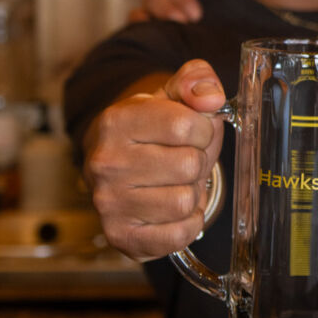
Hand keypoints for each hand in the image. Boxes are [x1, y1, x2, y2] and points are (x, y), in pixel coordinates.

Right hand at [84, 59, 228, 261]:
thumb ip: (196, 81)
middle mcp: (105, 162)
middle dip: (197, 161)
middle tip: (182, 159)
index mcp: (117, 120)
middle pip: (189, 165)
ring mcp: (108, 203)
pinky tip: (171, 209)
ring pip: (186, 201)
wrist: (117, 165)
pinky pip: (179, 234)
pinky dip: (187, 223)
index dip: (204, 130)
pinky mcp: (120, 236)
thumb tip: (212, 98)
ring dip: (192, 193)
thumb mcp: (172, 95)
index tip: (194, 132)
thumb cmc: (153, 130)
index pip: (187, 125)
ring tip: (173, 182)